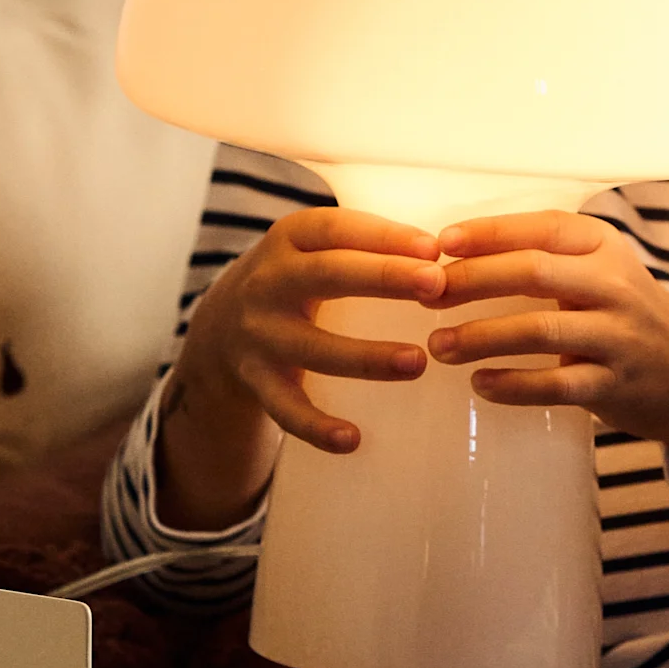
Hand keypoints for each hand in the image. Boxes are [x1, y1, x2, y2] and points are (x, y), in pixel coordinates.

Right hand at [158, 209, 444, 529]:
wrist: (220, 324)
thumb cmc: (300, 277)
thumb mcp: (319, 246)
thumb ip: (370, 243)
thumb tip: (448, 252)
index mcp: (290, 238)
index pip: (337, 228)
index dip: (385, 236)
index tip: (435, 248)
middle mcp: (269, 281)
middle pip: (327, 275)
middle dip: (383, 278)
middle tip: (438, 285)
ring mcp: (259, 333)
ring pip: (313, 347)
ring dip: (366, 357)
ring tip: (418, 362)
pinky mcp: (255, 379)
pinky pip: (286, 408)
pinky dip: (316, 427)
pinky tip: (353, 440)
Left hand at [428, 212, 668, 464]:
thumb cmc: (622, 313)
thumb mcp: (599, 269)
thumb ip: (545, 257)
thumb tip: (453, 256)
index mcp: (604, 247)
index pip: (542, 228)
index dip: (489, 233)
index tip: (441, 243)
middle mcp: (614, 284)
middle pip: (534, 272)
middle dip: (473, 280)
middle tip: (427, 294)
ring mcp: (617, 335)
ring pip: (540, 330)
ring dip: (481, 336)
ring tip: (439, 346)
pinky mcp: (614, 384)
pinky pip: (556, 385)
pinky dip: (512, 385)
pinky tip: (479, 384)